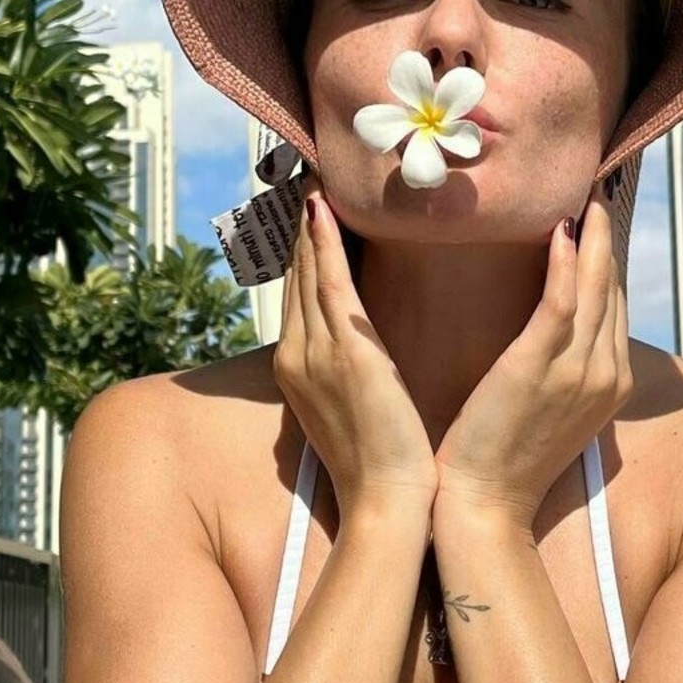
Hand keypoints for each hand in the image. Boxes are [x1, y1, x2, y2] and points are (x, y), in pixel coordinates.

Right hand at [271, 173, 439, 527]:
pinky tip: (321, 210)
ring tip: (312, 181)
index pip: (298, 293)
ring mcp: (315, 354)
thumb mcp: (355, 406)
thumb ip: (352, 366)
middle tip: (305, 179)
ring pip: (307, 272)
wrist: (388, 503)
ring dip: (308, 224)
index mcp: (298, 368)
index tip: (310, 210)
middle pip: (295, 275)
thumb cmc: (383, 461)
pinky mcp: (346, 355)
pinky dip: (323, 245)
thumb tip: (365, 340)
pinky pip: (329, 285)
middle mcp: (297, 354)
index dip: (302, 249)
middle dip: (299, 228)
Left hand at [433, 174, 632, 532]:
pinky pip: (563, 304)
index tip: (596, 218)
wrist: (484, 504)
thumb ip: (560, 363)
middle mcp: (605, 372)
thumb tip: (552, 326)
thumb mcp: (549, 406)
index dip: (606, 259)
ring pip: (597, 287)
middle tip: (599, 188)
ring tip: (586, 195)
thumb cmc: (504, 455)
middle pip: (613, 287)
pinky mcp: (539, 368)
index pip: (614, 303)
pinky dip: (567, 264)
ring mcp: (578, 371)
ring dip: (593, 236)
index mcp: (611, 381)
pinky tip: (561, 231)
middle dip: (607, 237)